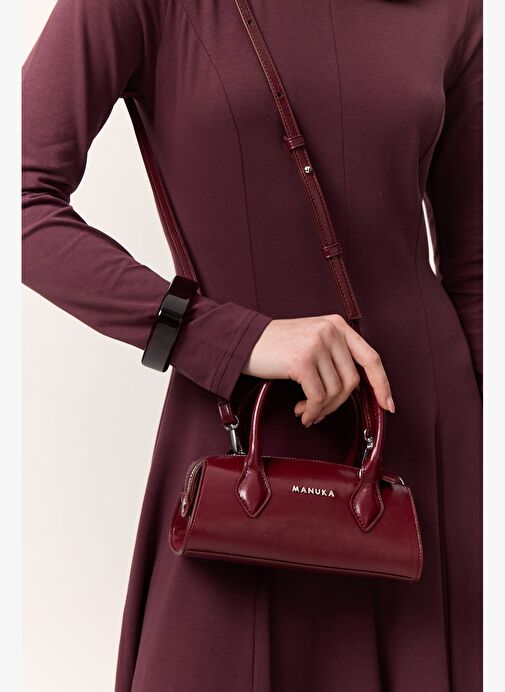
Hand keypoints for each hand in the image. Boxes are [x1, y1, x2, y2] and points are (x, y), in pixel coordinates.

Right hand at [242, 314, 394, 427]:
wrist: (244, 341)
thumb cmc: (276, 346)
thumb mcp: (312, 341)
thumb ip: (335, 356)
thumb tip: (356, 388)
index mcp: (337, 325)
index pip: (371, 357)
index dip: (382, 384)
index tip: (388, 405)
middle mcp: (330, 331)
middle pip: (352, 381)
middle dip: (338, 404)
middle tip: (320, 412)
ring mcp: (317, 344)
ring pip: (335, 392)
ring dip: (321, 409)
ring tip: (307, 412)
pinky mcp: (302, 361)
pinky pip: (317, 397)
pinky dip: (311, 410)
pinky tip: (300, 411)